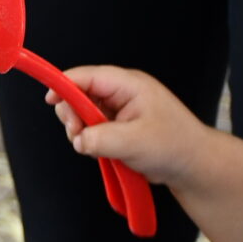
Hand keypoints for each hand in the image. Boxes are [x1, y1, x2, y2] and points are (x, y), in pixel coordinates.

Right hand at [44, 66, 217, 188]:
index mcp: (129, 85)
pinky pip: (93, 129)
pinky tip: (102, 151)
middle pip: (80, 94)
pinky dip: (90, 140)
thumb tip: (77, 139)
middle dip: (73, 115)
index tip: (50, 99)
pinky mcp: (118, 127)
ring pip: (84, 114)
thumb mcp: (134, 142)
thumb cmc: (174, 146)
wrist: (192, 165)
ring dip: (82, 131)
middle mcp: (123, 93)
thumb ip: (100, 138)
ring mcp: (120, 110)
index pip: (88, 77)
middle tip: (78, 136)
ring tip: (96, 148)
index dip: (65, 85)